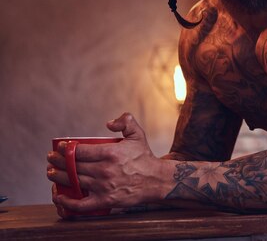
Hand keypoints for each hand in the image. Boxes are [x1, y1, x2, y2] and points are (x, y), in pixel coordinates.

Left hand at [47, 113, 166, 213]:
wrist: (155, 180)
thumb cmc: (144, 157)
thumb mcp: (137, 134)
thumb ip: (125, 121)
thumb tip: (108, 123)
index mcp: (110, 153)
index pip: (80, 151)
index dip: (66, 149)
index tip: (60, 147)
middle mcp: (104, 170)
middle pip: (73, 166)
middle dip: (57, 162)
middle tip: (50, 159)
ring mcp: (103, 186)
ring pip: (73, 182)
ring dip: (57, 177)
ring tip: (50, 172)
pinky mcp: (104, 200)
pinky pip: (80, 204)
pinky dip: (67, 202)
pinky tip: (59, 196)